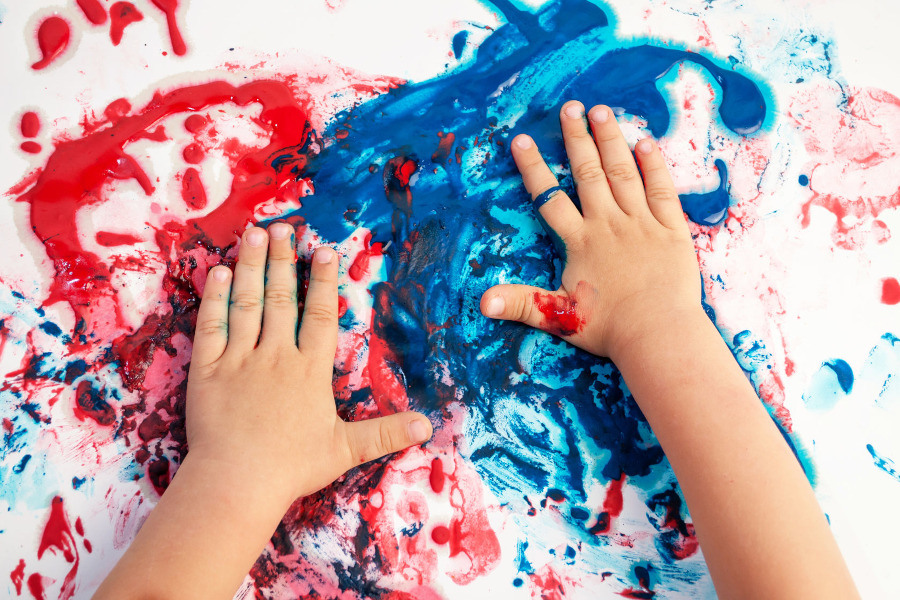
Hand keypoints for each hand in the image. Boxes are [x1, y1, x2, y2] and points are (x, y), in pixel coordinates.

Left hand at [185, 223, 432, 511]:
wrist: (236, 482)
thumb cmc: (292, 467)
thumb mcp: (346, 450)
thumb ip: (385, 432)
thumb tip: (427, 426)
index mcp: (309, 370)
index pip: (321, 316)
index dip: (324, 281)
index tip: (324, 250)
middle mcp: (275, 356)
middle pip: (282, 299)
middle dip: (284, 260)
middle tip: (284, 227)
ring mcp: (238, 359)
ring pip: (247, 303)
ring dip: (252, 266)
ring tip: (255, 234)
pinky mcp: (207, 370)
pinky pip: (211, 325)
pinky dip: (215, 297)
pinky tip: (218, 272)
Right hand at [480, 101, 702, 360]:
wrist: (659, 334)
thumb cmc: (609, 329)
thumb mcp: (558, 317)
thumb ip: (521, 304)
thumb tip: (481, 302)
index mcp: (581, 242)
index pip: (550, 198)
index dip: (533, 168)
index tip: (521, 139)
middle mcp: (609, 224)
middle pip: (588, 173)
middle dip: (576, 138)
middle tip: (570, 107)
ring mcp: (642, 223)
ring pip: (623, 173)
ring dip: (611, 140)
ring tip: (602, 110)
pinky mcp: (671, 230)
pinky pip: (662, 190)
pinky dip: (654, 165)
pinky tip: (646, 142)